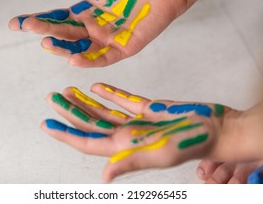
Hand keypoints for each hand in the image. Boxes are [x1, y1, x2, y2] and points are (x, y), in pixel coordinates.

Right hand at [9, 0, 191, 66]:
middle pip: (65, 34)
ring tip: (46, 42)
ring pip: (81, 50)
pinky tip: (72, 59)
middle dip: (45, 31)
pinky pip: (104, 58)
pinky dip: (88, 61)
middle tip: (28, 26)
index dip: (35, 21)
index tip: (15, 22)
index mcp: (85, 13)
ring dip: (63, 49)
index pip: (55, 20)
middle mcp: (93, 30)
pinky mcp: (125, 48)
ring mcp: (108, 40)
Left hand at [41, 83, 236, 181]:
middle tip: (51, 98)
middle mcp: (127, 135)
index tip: (46, 123)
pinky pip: (124, 100)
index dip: (66, 133)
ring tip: (68, 91)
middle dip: (70, 112)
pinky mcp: (150, 109)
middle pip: (91, 123)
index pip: (87, 140)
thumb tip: (103, 176)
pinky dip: (109, 93)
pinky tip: (96, 87)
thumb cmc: (192, 144)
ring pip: (104, 111)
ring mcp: (138, 122)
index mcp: (125, 146)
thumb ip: (131, 162)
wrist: (216, 129)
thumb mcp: (161, 154)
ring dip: (86, 102)